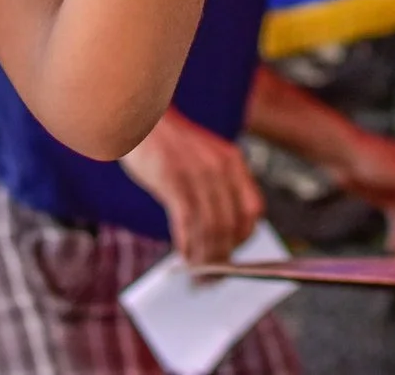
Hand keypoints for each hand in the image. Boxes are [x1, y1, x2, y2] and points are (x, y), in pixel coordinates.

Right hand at [122, 108, 265, 264]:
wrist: (141, 117)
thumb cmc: (168, 143)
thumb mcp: (202, 157)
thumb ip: (214, 185)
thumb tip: (217, 230)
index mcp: (232, 162)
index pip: (253, 210)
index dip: (245, 238)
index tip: (232, 255)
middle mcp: (220, 169)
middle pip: (232, 225)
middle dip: (223, 258)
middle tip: (212, 278)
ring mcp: (197, 174)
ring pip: (210, 229)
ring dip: (205, 259)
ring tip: (198, 276)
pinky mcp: (174, 180)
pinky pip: (187, 222)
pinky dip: (187, 246)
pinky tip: (183, 258)